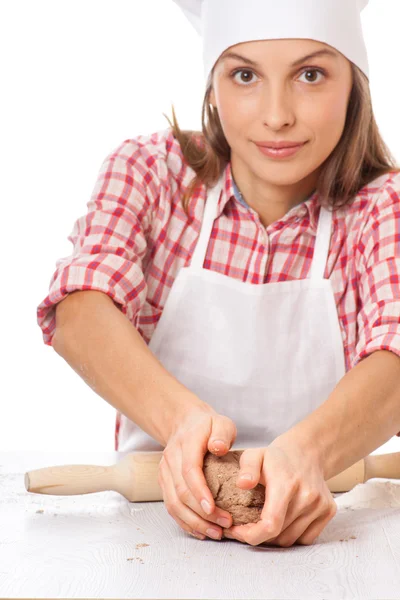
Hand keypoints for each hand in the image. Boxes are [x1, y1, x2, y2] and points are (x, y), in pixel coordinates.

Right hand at [158, 405, 236, 539]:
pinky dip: (185, 522)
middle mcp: (171, 458)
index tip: (213, 509)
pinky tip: (201, 532)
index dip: (200, 491)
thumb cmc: (208, 427)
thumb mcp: (221, 423)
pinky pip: (171, 506)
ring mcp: (165, 472)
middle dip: (202, 513)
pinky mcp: (164, 483)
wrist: (185, 424)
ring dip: (194, 522)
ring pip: (173, 503)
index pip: (189, 470)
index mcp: (186, 443)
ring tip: (216, 533)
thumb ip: (222, 433)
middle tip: (225, 524)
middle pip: (181, 491)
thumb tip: (218, 447)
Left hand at [224, 435, 336, 546]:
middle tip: (246, 526)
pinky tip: (281, 523)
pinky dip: (291, 537)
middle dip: (258, 536)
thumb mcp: (255, 455)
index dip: (252, 535)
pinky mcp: (328, 511)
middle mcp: (307, 496)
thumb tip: (242, 484)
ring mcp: (320, 504)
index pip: (271, 524)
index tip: (237, 531)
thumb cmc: (276, 457)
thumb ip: (247, 468)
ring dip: (274, 538)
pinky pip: (306, 538)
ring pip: (291, 540)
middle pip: (279, 535)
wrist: (308, 452)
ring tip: (263, 525)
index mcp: (286, 483)